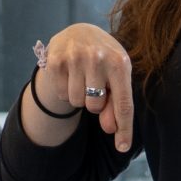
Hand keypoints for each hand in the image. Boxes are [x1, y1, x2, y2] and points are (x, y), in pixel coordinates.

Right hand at [37, 23, 135, 151]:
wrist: (79, 32)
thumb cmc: (103, 60)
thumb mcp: (116, 77)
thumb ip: (116, 103)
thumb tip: (111, 129)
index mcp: (120, 62)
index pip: (123, 103)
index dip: (124, 129)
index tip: (123, 148)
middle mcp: (98, 58)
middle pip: (94, 107)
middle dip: (95, 102)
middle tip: (95, 84)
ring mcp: (75, 58)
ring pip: (77, 102)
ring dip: (79, 96)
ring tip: (82, 78)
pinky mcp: (56, 60)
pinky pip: (62, 94)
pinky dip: (65, 91)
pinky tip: (70, 75)